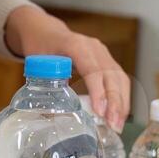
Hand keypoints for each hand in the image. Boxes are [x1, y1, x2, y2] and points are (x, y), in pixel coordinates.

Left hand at [5, 6, 132, 131]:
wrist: (46, 32)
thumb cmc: (40, 47)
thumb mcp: (37, 63)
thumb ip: (44, 83)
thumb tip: (51, 114)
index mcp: (76, 45)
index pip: (92, 69)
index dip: (98, 90)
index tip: (100, 111)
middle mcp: (94, 48)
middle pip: (111, 75)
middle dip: (115, 101)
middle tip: (113, 125)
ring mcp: (103, 53)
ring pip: (120, 78)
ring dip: (121, 103)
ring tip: (117, 125)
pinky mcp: (107, 61)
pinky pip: (119, 79)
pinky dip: (121, 98)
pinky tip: (118, 115)